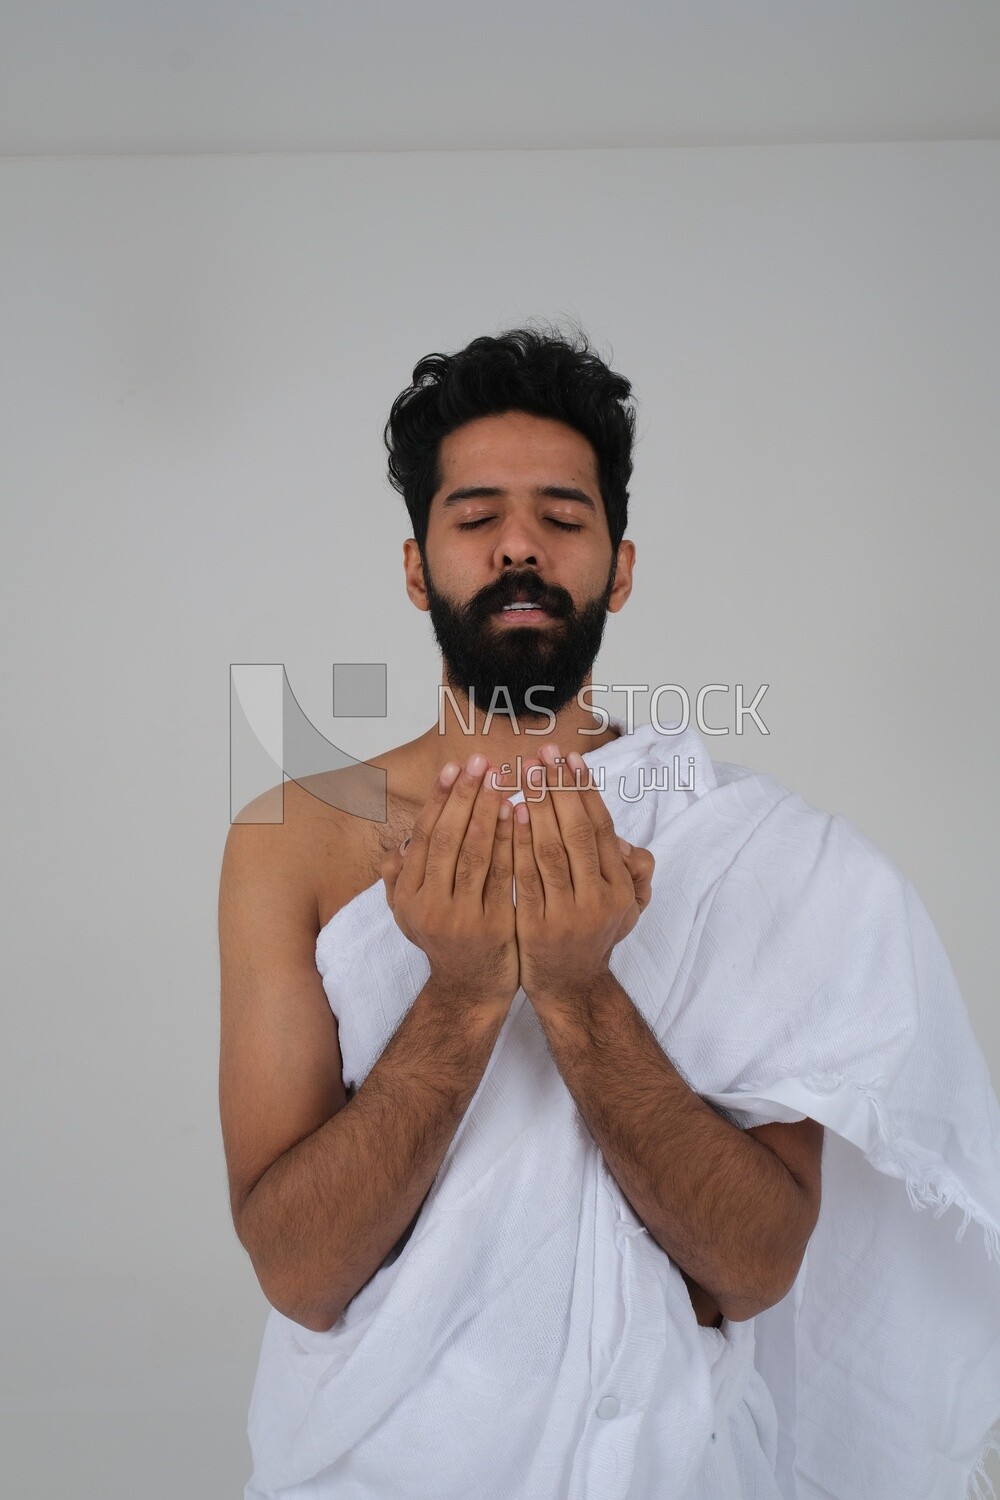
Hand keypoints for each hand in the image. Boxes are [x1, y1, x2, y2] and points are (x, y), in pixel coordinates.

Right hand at [380, 753, 518, 1014]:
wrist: (471, 990)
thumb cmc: (446, 941)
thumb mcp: (411, 915)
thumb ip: (400, 880)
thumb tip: (395, 849)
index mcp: (407, 895)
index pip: (424, 836)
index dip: (439, 800)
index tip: (454, 767)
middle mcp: (428, 906)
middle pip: (447, 839)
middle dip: (465, 796)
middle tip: (481, 761)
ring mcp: (461, 918)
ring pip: (474, 854)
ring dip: (488, 812)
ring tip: (503, 779)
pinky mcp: (493, 927)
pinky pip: (503, 875)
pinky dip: (511, 841)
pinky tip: (522, 814)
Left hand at [511, 743, 654, 1008]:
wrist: (570, 986)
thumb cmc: (595, 934)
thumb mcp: (628, 907)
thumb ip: (634, 872)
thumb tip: (629, 845)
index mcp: (620, 888)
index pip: (602, 829)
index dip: (585, 792)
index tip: (570, 759)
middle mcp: (599, 900)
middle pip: (578, 833)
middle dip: (560, 790)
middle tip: (543, 755)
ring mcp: (568, 914)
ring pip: (552, 852)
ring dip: (538, 809)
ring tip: (525, 775)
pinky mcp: (537, 926)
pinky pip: (526, 877)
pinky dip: (517, 843)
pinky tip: (508, 814)